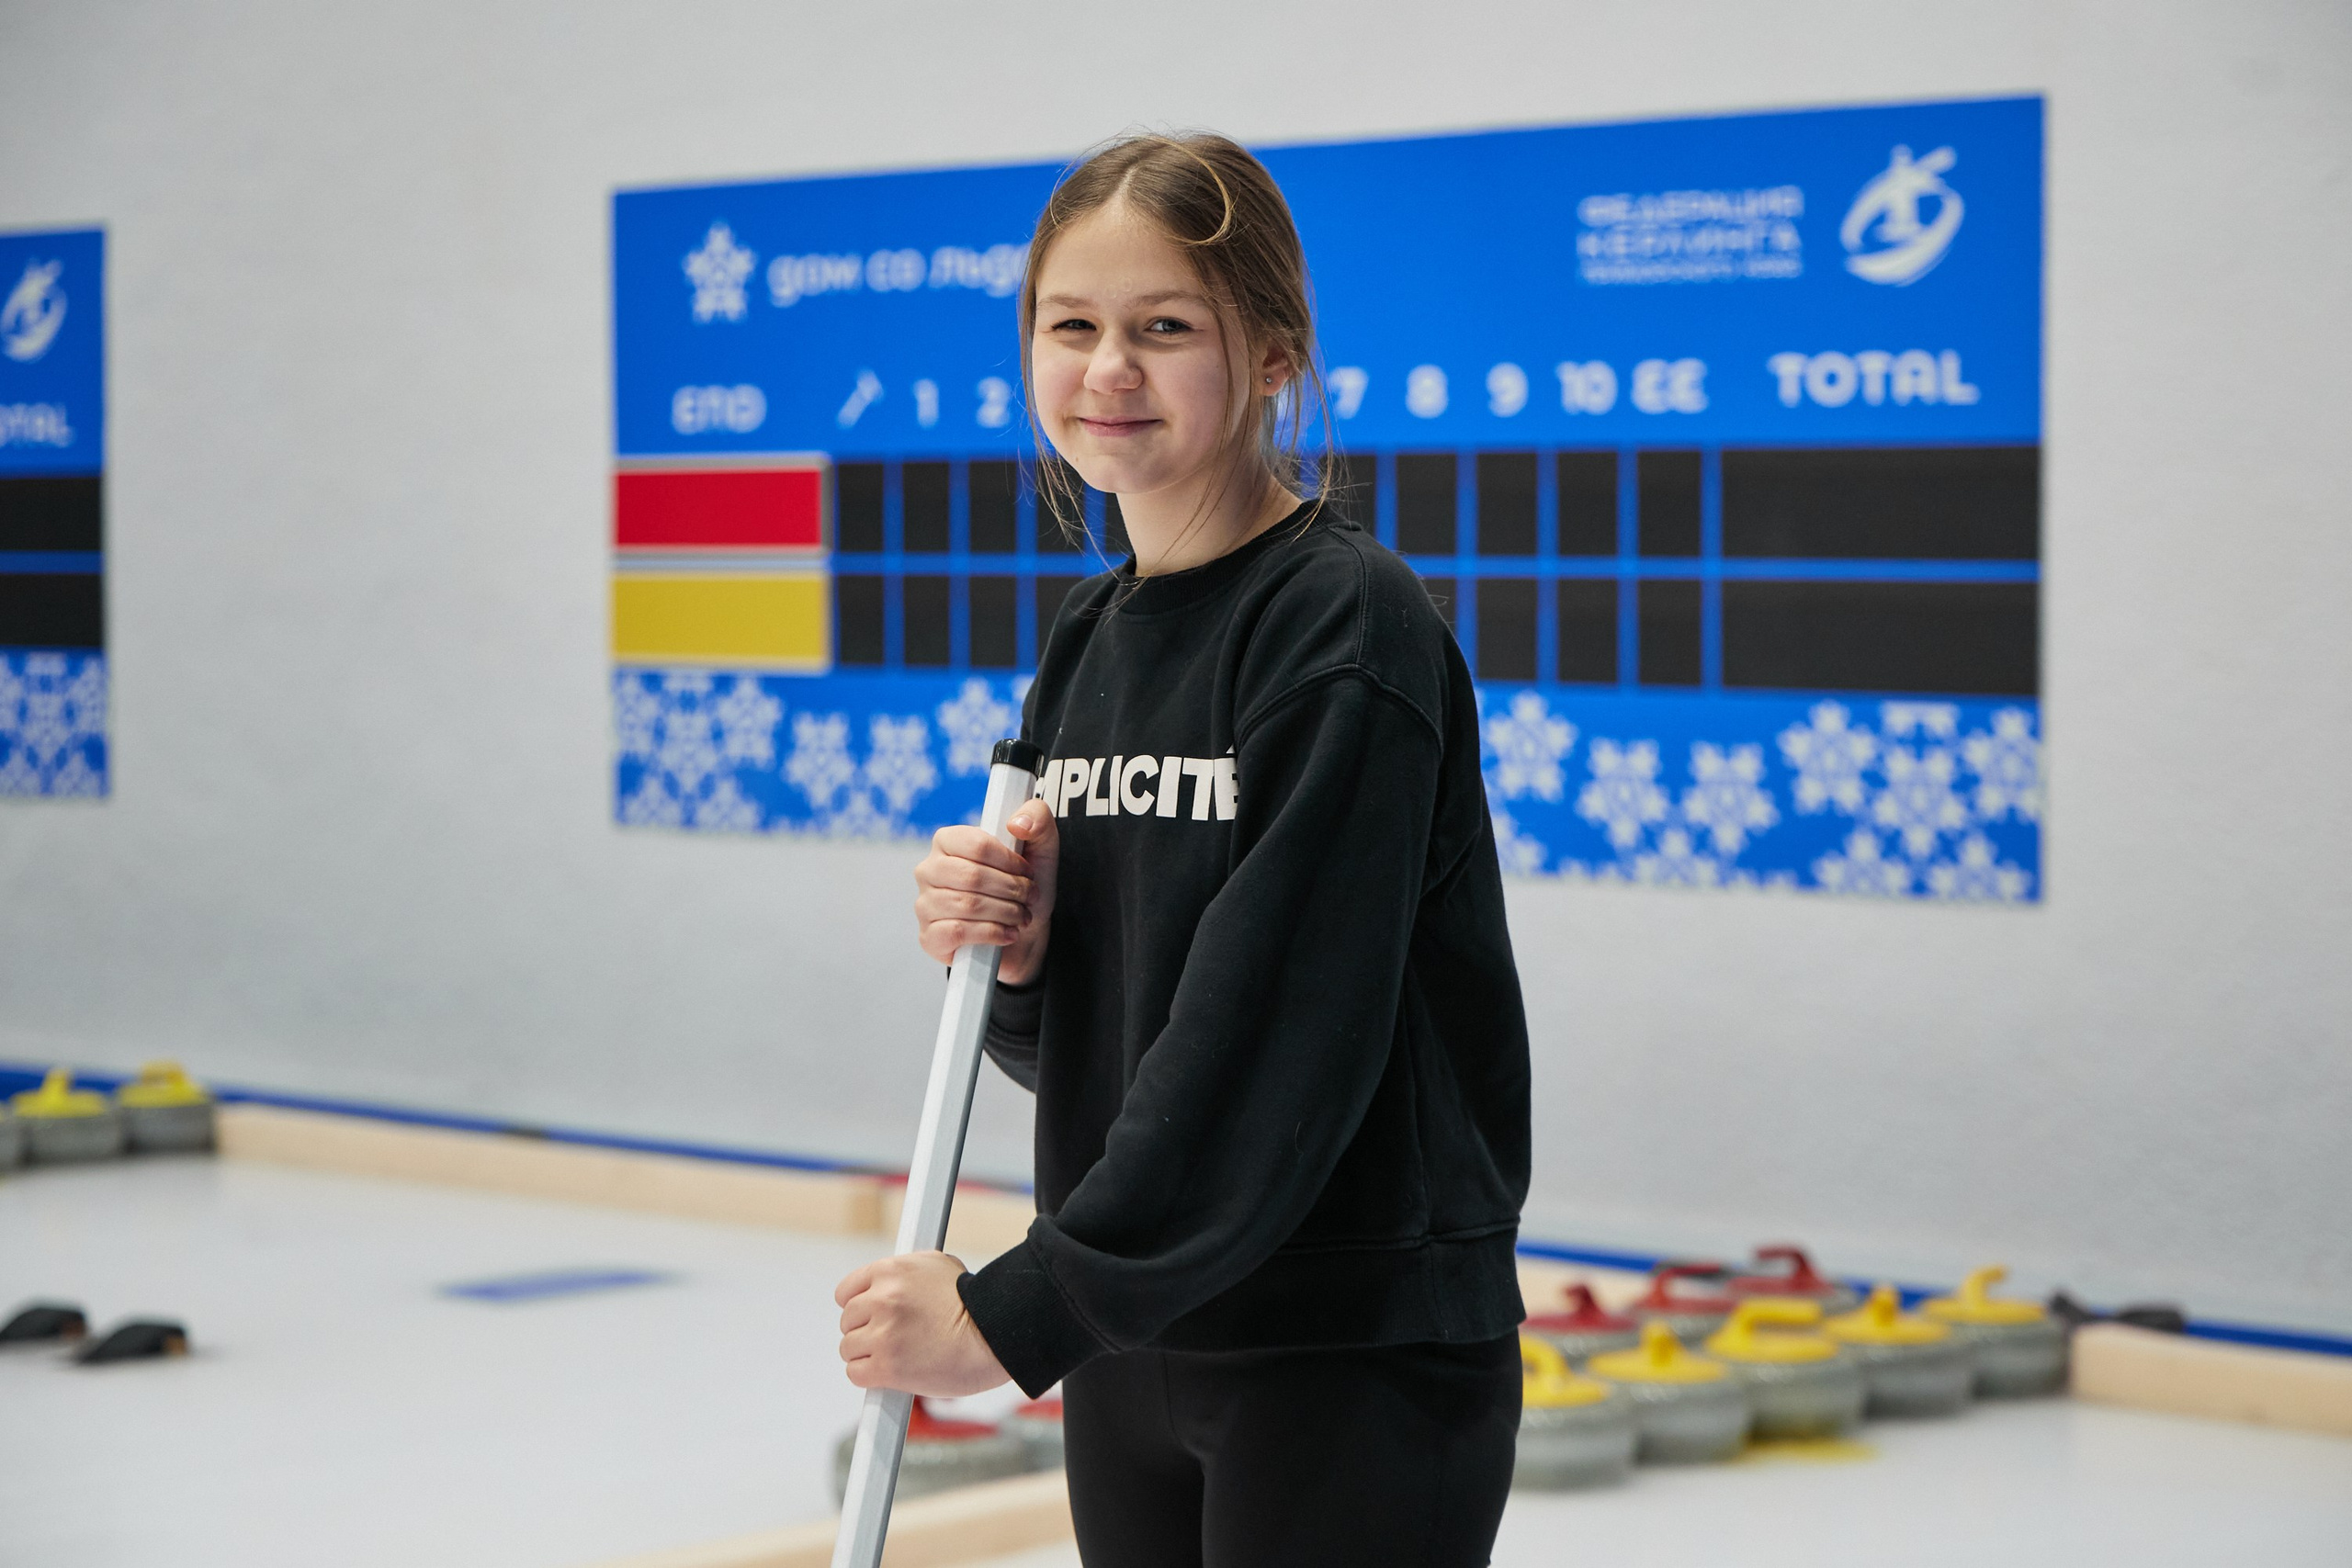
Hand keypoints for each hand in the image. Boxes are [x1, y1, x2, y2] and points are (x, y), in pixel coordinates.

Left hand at [835, 1252, 1008, 1396]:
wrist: (993, 1337)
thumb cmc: (973, 1305)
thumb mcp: (939, 1267)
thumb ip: (905, 1273)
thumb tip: (887, 1282)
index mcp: (890, 1272)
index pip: (846, 1291)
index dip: (858, 1306)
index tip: (868, 1316)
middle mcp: (882, 1300)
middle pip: (847, 1321)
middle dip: (866, 1330)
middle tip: (892, 1336)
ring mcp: (882, 1334)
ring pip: (848, 1348)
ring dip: (867, 1354)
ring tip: (896, 1354)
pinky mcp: (886, 1367)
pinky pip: (856, 1373)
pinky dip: (870, 1376)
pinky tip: (891, 1372)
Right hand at [913, 799, 1058, 983]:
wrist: (1024, 935)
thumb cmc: (1022, 888)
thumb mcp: (1040, 848)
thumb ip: (1037, 818)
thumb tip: (1017, 823)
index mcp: (947, 841)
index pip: (977, 844)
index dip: (1009, 861)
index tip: (1027, 871)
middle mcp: (929, 870)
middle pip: (972, 876)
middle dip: (1011, 889)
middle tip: (1029, 897)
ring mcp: (925, 904)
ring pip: (967, 905)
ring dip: (1006, 912)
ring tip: (1021, 916)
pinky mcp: (929, 937)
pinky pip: (958, 932)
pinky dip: (992, 933)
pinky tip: (1007, 933)